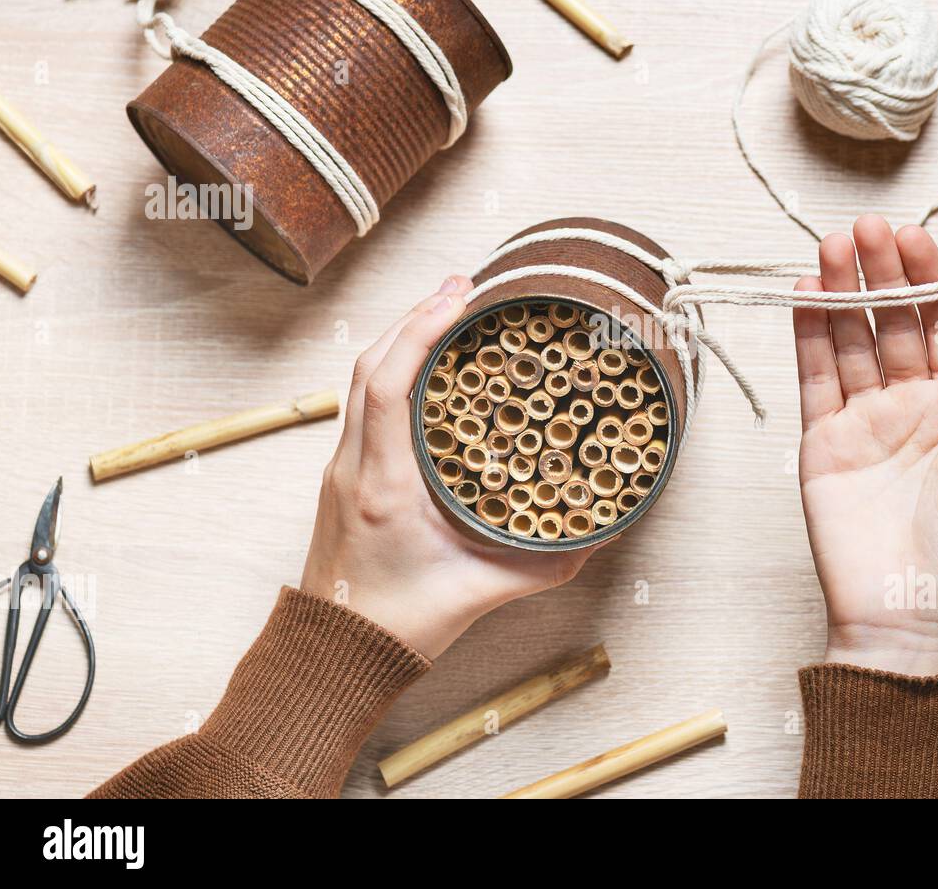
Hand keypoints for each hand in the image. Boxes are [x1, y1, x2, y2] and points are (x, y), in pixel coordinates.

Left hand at [301, 276, 601, 658]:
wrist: (335, 651)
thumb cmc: (401, 623)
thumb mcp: (482, 592)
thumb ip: (545, 564)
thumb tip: (602, 534)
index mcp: (383, 486)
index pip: (387, 386)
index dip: (420, 331)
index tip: (459, 298)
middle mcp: (354, 466)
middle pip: (369, 365)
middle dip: (415, 315)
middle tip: (465, 285)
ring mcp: (344, 467)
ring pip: (362, 379)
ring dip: (402, 336)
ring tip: (449, 308)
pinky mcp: (347, 474)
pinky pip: (364, 401)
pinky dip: (394, 366)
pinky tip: (427, 363)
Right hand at [792, 216, 937, 675]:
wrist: (909, 611)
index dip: (929, 278)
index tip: (914, 236)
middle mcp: (910, 402)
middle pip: (891, 321)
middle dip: (881, 272)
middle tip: (865, 227)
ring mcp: (863, 418)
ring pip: (849, 339)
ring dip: (841, 291)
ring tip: (832, 245)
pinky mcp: (822, 439)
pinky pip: (814, 377)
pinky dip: (808, 334)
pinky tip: (808, 293)